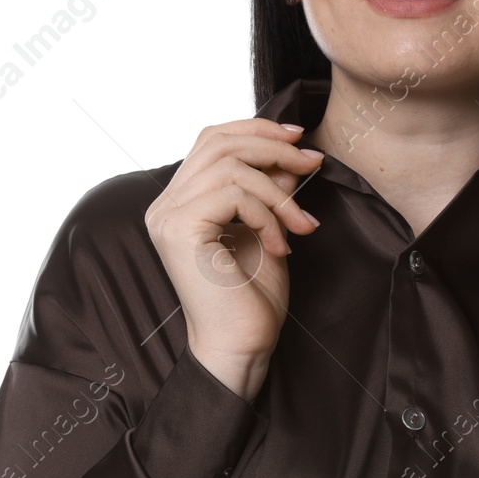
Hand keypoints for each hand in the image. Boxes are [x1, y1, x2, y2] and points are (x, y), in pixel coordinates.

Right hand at [144, 118, 324, 399]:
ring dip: (278, 191)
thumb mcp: (268, 231)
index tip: (299, 138)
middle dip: (273, 147)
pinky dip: (267, 215)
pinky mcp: (179, 229)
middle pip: (218, 142)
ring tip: (302, 225)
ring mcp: (168, 216)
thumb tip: (290, 155)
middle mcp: (166, 205)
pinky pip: (233, 194)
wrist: (240, 347)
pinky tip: (280, 247)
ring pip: (231, 166)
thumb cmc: (252, 301)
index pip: (212, 141)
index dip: (256, 130)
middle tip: (312, 164)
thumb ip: (270, 192)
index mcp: (181, 203)